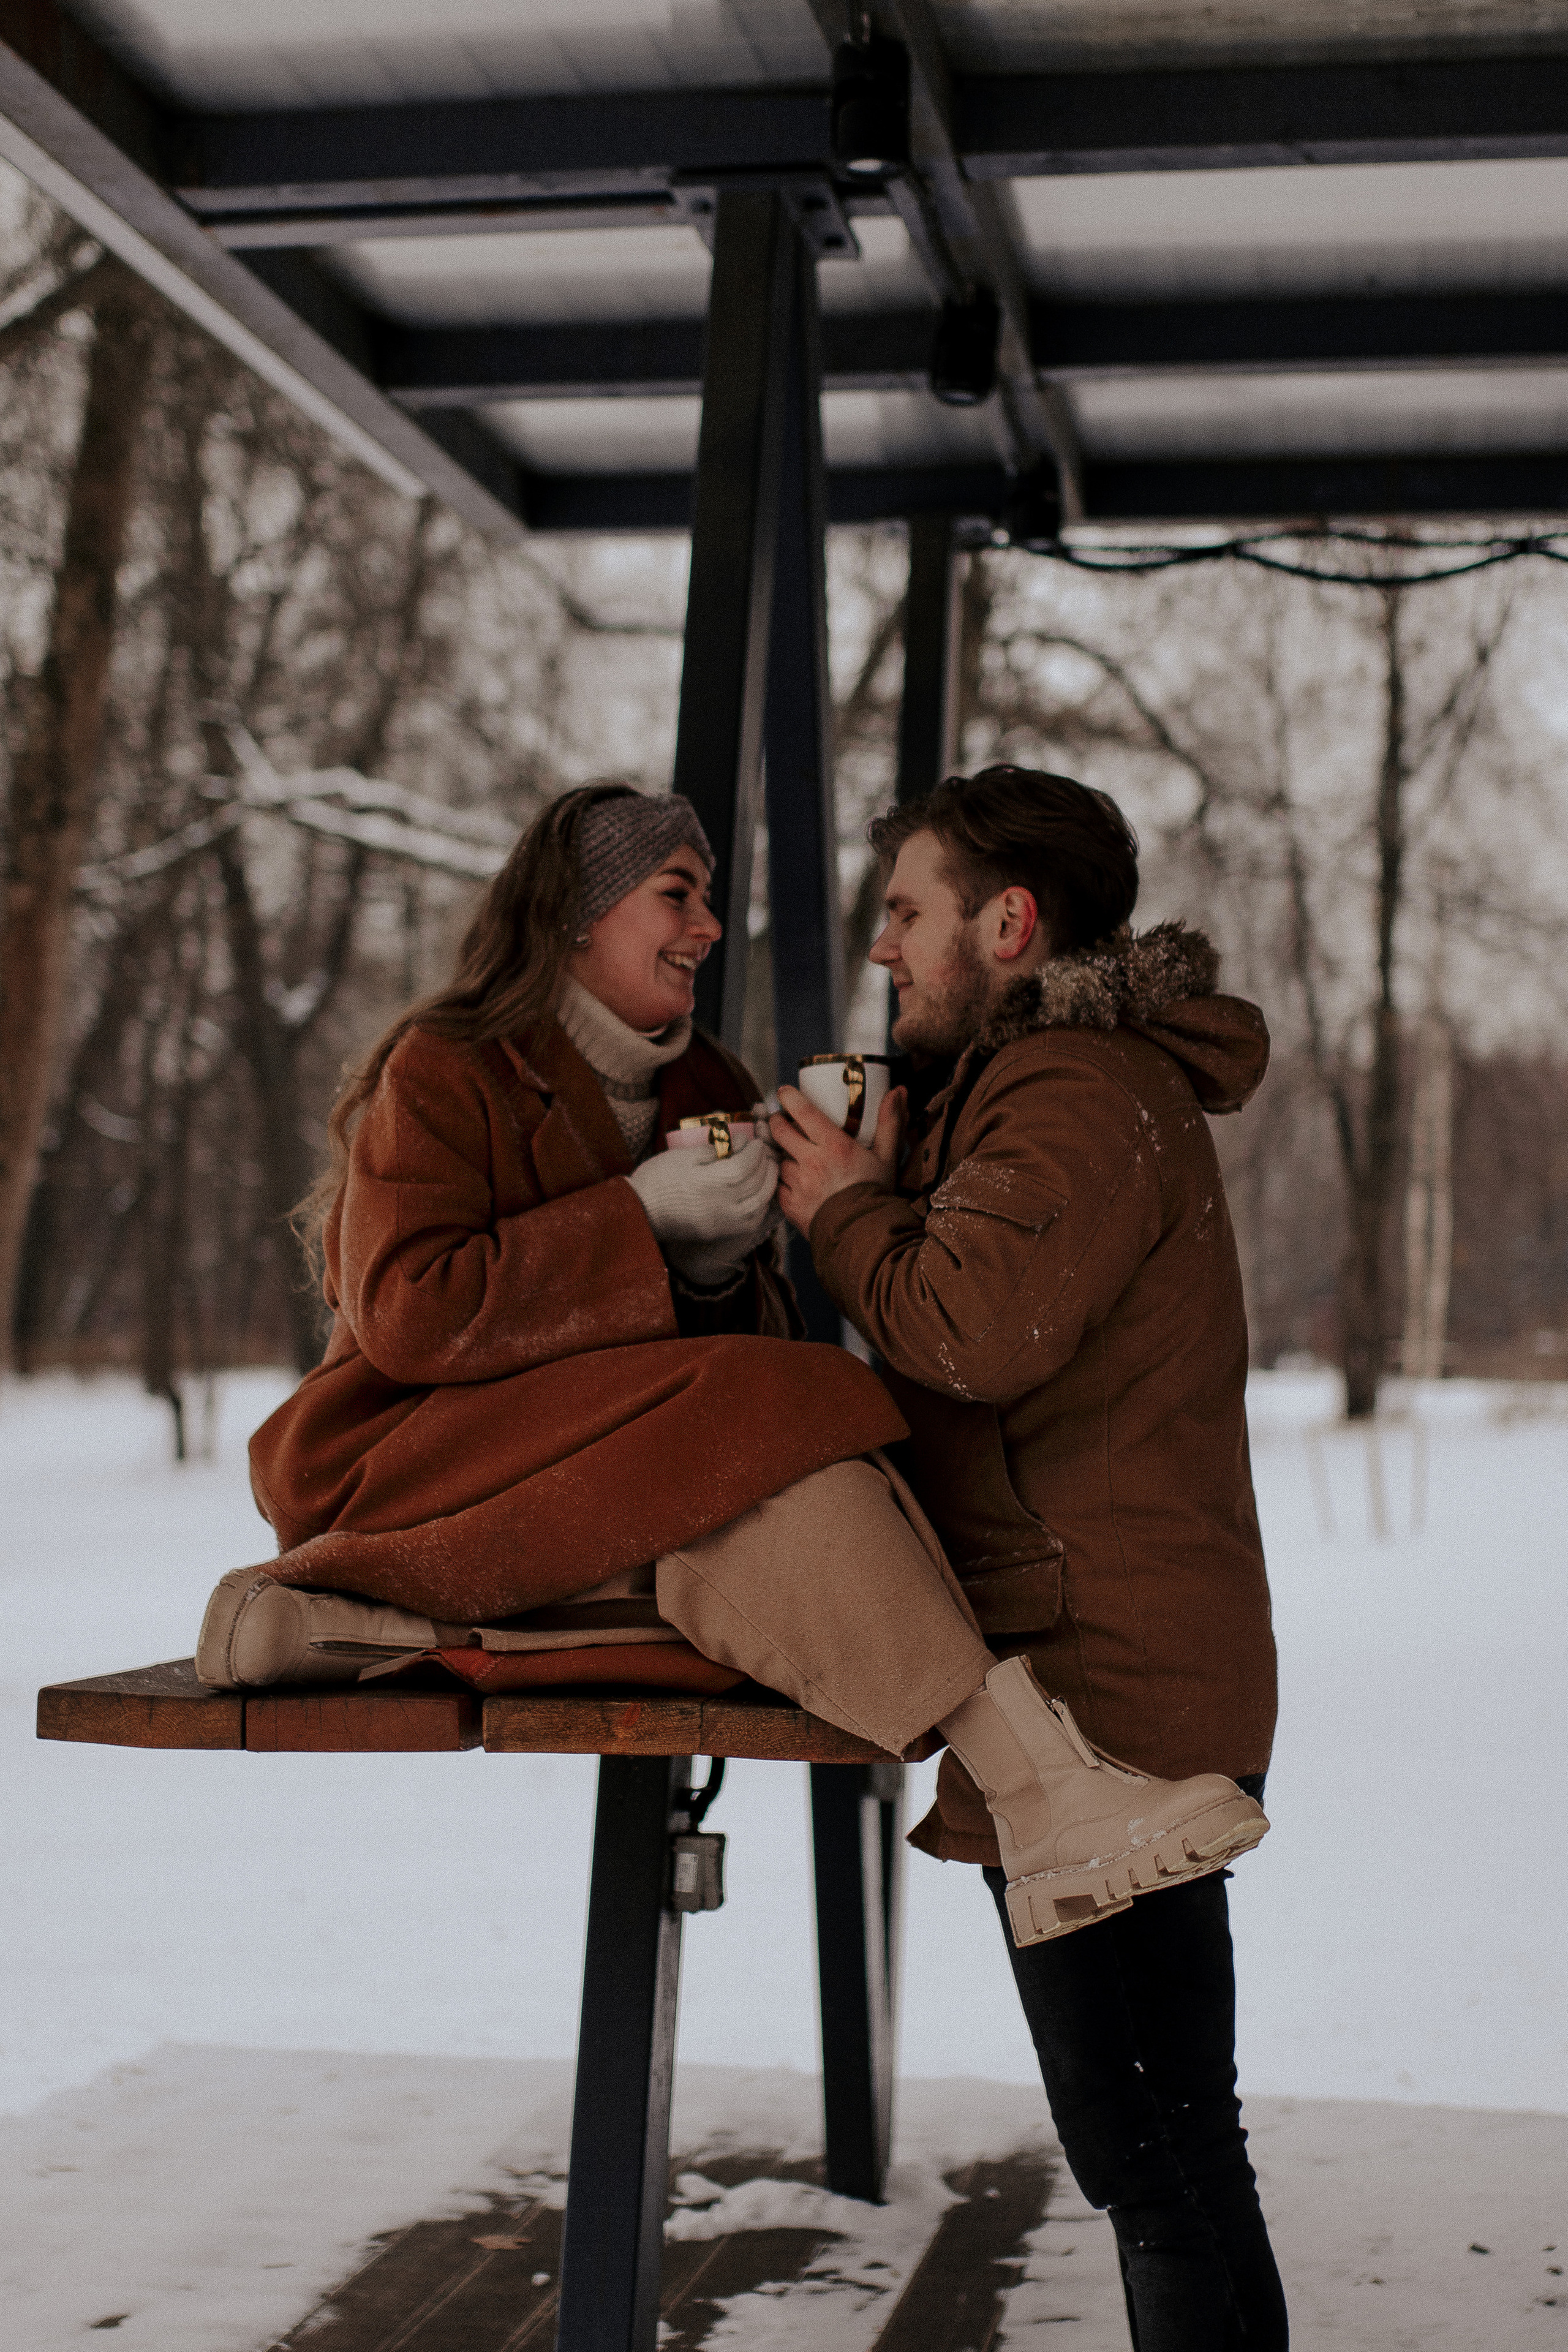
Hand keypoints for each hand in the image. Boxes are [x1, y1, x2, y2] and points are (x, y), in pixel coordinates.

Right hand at [627, 1136, 778, 1246]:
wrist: (640, 1211)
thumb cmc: (658, 1179)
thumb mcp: (683, 1155)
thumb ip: (713, 1149)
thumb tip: (735, 1146)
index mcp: (716, 1181)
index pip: (748, 1163)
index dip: (755, 1150)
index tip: (755, 1141)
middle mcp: (726, 1204)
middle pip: (758, 1182)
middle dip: (765, 1164)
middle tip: (763, 1153)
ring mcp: (725, 1221)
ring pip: (760, 1203)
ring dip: (768, 1185)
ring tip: (766, 1172)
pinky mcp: (721, 1231)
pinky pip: (751, 1220)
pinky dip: (760, 1205)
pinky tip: (757, 1194)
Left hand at [770, 1083, 904, 1237]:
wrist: (863, 1234)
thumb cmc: (876, 1194)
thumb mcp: (887, 1156)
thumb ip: (890, 1123)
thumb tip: (897, 1091)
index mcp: (834, 1146)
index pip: (803, 1112)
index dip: (790, 1098)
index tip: (784, 1092)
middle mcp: (811, 1162)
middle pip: (780, 1132)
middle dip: (777, 1122)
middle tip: (781, 1120)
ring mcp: (798, 1184)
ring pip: (779, 1160)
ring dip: (783, 1155)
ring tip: (793, 1156)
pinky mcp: (790, 1204)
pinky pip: (778, 1185)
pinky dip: (784, 1180)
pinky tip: (795, 1181)